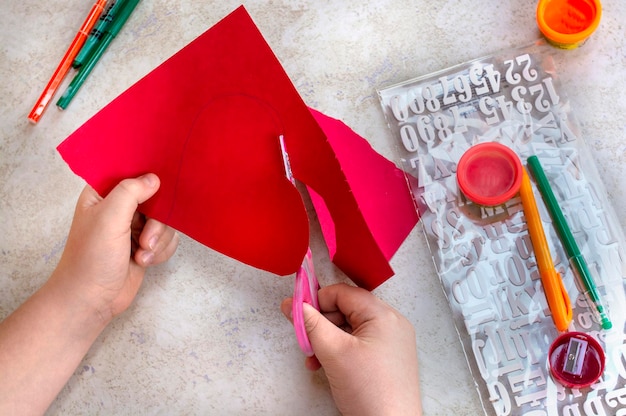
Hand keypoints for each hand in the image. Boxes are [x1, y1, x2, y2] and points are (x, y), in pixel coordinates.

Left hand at [51, 173, 178, 322]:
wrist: (91, 300)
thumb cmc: (91, 259)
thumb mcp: (109, 218)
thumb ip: (131, 192)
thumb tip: (154, 179)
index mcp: (102, 194)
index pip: (130, 172)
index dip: (148, 176)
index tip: (162, 186)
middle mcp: (119, 207)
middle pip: (156, 199)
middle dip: (156, 222)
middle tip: (145, 239)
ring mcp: (133, 227)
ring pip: (165, 221)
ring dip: (159, 240)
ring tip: (142, 255)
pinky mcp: (145, 245)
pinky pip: (168, 239)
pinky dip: (162, 250)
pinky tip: (145, 261)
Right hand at [281, 283, 421, 415]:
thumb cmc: (370, 392)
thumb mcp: (333, 352)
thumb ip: (311, 324)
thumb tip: (293, 304)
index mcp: (383, 315)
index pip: (343, 293)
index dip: (317, 300)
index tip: (296, 311)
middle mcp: (391, 324)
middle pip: (346, 310)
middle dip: (321, 324)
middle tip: (305, 339)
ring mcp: (391, 343)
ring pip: (350, 329)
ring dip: (327, 340)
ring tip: (313, 358)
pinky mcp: (387, 359)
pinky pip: (358, 344)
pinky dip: (339, 351)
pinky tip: (325, 366)